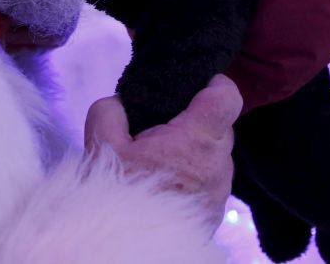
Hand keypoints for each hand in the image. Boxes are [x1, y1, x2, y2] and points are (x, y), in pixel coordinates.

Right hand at [84, 74, 241, 232]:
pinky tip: (167, 181)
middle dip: (195, 119)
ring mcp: (221, 190)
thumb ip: (110, 110)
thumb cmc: (120, 196)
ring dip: (194, 149)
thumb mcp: (102, 145)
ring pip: (215, 153)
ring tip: (161, 158)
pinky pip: (212, 178)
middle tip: (161, 125)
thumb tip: (120, 101)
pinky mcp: (216, 210)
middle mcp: (220, 163)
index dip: (214, 82)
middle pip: (220, 124)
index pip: (228, 96)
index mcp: (197, 141)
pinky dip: (194, 173)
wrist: (127, 250)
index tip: (194, 83)